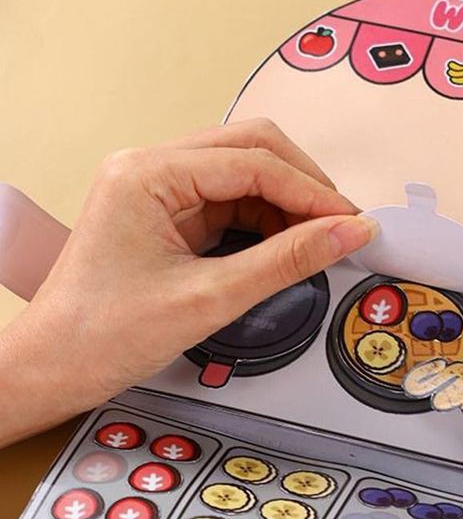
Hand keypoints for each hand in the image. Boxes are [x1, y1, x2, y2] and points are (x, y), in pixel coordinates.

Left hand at [0, 119, 376, 444]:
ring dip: (288, 202)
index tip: (353, 222)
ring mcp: (158, 189)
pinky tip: (288, 244)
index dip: (312, 191)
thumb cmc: (104, 336)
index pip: (253, 162)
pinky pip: (230, 201)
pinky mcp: (167, 214)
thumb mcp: (209, 299)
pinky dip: (266, 219)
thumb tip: (346, 233)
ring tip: (321, 239)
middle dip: (303, 185)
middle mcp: (150, 169)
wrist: (54, 369)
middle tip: (342, 226)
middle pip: (250, 149)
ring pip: (244, 173)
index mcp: (147, 174)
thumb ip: (286, 261)